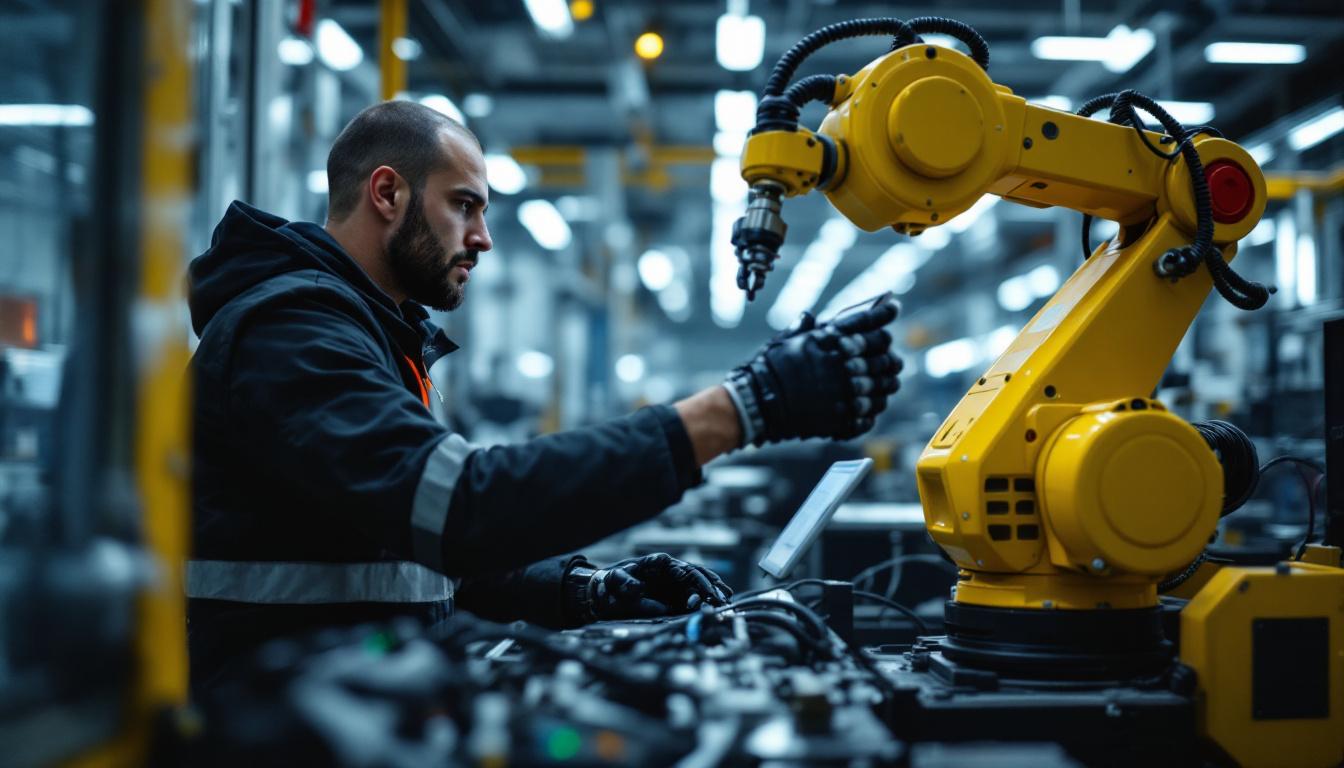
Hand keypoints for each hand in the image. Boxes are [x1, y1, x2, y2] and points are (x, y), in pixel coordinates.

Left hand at [565, 554, 731, 621]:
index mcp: (661, 562)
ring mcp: (675, 584)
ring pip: (699, 586)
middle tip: (723, 600)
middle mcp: (672, 571)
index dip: (700, 581)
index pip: (686, 569)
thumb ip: (626, 583)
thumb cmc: (611, 582)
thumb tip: (638, 589)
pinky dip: (706, 602)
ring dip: (713, 594)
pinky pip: (694, 598)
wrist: (606, 592)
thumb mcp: (615, 580)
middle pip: (698, 577)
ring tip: (726, 603)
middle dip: (712, 588)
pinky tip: (717, 607)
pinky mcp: (675, 596)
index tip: (709, 593)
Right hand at [724, 295, 901, 444]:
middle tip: (892, 360)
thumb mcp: (786, 339)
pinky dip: (872, 410)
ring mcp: (845, 391)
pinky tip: (869, 406)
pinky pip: (870, 414)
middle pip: (884, 357)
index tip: (894, 308)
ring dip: (885, 385)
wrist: (757, 403)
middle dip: (890, 358)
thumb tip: (810, 317)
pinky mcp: (842, 416)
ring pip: (883, 387)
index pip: (868, 321)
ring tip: (885, 384)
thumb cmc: (769, 368)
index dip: (884, 314)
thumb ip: (805, 328)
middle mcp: (843, 363)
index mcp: (831, 338)